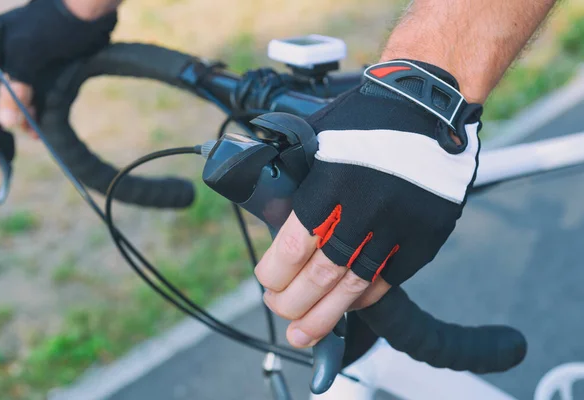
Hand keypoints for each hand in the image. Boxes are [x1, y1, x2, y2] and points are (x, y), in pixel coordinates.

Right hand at [0, 0, 117, 168]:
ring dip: (7, 130)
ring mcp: (12, 67)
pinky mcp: (32, 74)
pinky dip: (26, 118)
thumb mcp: (31, 52)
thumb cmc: (56, 23)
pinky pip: (23, 100)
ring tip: (8, 155)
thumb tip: (7, 122)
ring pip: (2, 104)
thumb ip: (16, 84)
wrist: (88, 11)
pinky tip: (33, 133)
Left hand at [255, 60, 482, 347]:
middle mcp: (364, 208)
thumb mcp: (317, 136)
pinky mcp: (425, 235)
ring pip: (355, 284)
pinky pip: (391, 278)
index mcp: (331, 182)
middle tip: (281, 314)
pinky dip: (366, 296)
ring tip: (306, 335)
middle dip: (294, 303)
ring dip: (327, 314)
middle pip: (321, 274)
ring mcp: (398, 225)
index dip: (275, 274)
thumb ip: (293, 172)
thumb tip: (266, 203)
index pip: (294, 246)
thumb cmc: (367, 117)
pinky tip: (348, 306)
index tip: (267, 282)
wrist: (426, 104)